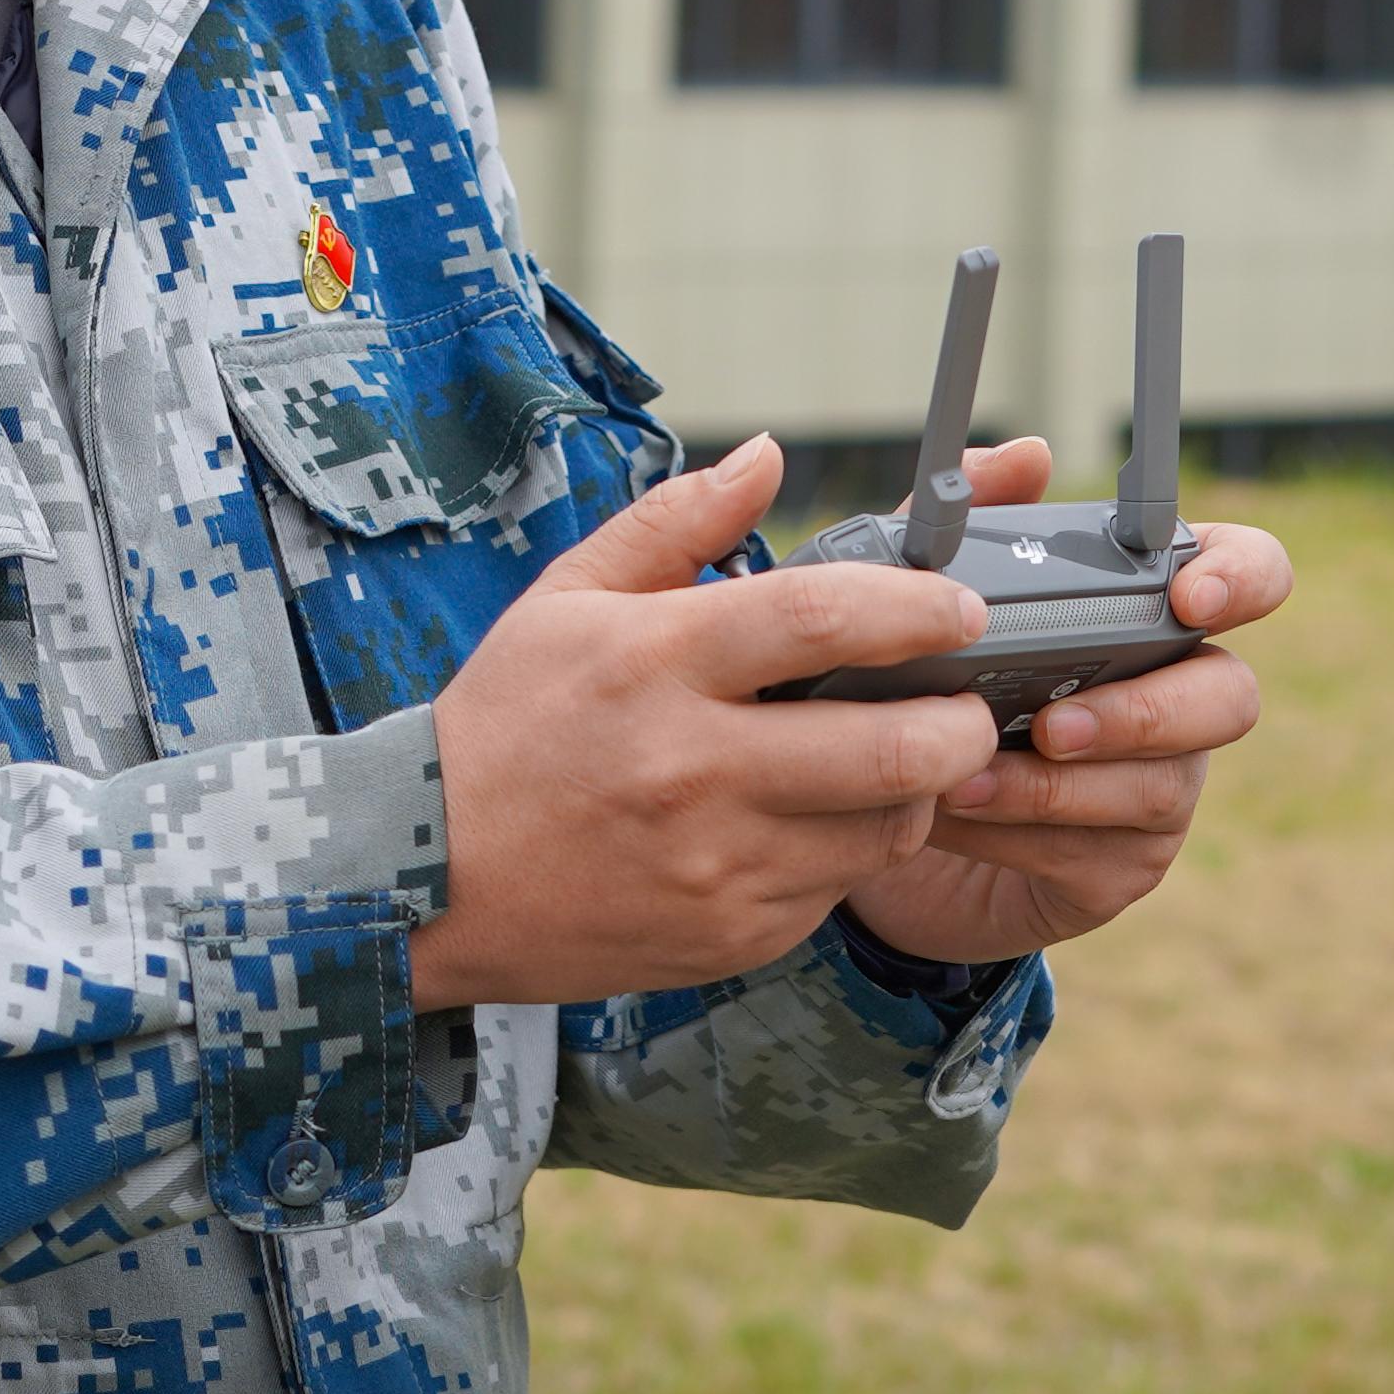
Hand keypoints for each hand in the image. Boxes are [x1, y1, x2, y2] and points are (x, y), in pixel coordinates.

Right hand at [410, 438, 1001, 1010]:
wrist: (427, 879)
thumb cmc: (505, 726)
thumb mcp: (565, 599)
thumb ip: (675, 522)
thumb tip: (767, 456)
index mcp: (658, 662)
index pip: (824, 619)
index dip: (916, 607)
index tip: (957, 607)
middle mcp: (696, 767)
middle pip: (892, 748)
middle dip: (960, 722)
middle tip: (966, 701)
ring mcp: (717, 864)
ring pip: (885, 830)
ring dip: (916, 792)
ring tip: (892, 760)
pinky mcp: (730, 936)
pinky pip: (836, 891)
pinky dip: (846, 851)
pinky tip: (809, 820)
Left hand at [831, 439, 1292, 973]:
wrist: (878, 812)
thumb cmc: (925, 683)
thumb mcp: (922, 600)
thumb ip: (966, 524)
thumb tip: (1028, 456)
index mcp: (1149, 610)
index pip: (1251, 573)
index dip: (1243, 578)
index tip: (1187, 598)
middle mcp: (1178, 694)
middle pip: (1232, 695)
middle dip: (1148, 713)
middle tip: (1055, 723)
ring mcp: (1160, 784)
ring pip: (1158, 786)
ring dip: (1055, 784)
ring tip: (963, 777)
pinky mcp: (1122, 863)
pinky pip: (1098, 851)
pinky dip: (1020, 831)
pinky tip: (954, 813)